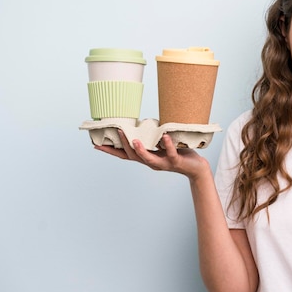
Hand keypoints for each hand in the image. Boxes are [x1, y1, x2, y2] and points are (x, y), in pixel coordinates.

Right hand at [94, 130, 209, 180]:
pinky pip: (170, 153)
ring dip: (140, 149)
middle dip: (123, 145)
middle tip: (116, 131)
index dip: (111, 150)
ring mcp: (163, 163)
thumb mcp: (161, 146)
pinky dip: (167, 145)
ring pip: (148, 158)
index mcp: (146, 158)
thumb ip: (151, 138)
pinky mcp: (176, 161)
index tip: (96, 144)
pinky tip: (165, 136)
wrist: (195, 168)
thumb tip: (141, 124)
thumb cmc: (178, 154)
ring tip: (134, 139)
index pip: (125, 155)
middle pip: (132, 156)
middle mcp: (152, 162)